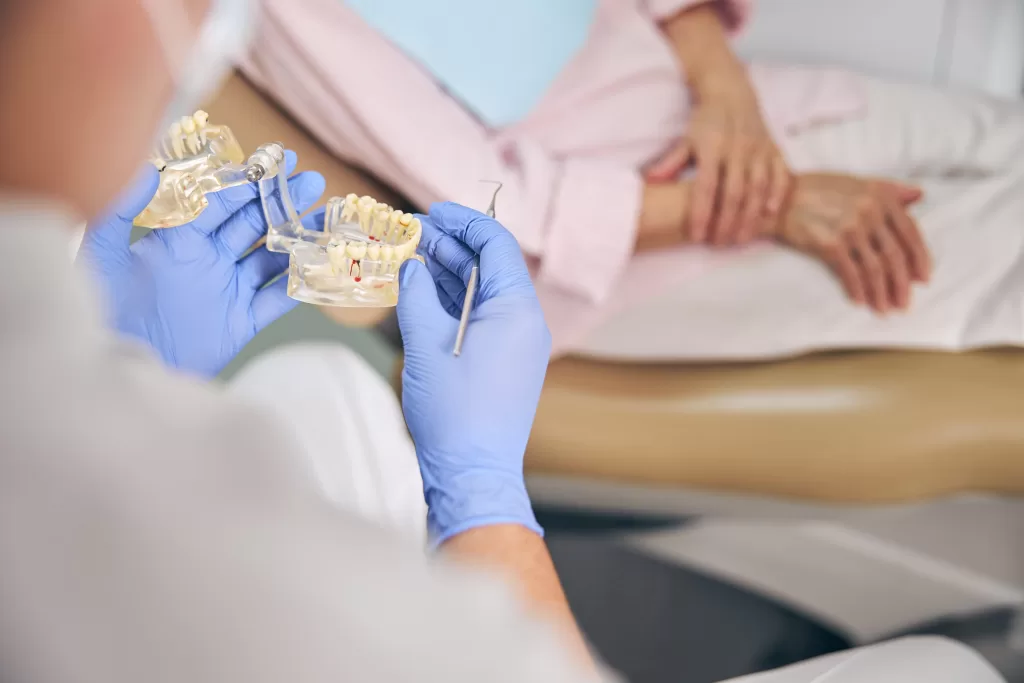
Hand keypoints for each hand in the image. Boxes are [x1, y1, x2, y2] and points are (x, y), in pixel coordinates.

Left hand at [78, 152, 325, 376]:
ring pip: (271, 257)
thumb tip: (148, 163)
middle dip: (282, 201)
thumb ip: (122, 208)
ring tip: (326, 217)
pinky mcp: (241, 323)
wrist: (120, 370)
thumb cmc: (103, 314)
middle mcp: (206, 261)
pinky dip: (299, 282)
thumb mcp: (102, 254)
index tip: (274, 161)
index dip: (247, 181)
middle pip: (251, 224)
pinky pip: (277, 299)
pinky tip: (319, 263)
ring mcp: (226, 291)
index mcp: (176, 241)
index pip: (218, 203)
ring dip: (298, 236)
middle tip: (311, 181)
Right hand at [397, 202, 549, 545]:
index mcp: (518, 310)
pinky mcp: (503, 364)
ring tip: (408, 256)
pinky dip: (451, 303)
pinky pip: (479, 319)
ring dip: (447, 273)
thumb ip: (415, 295)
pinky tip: (421, 293)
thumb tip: (409, 266)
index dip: (463, 222)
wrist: (473, 475)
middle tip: (407, 233)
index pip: (497, 245)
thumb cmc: (454, 413)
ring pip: (481, 293)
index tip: (430, 211)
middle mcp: (525, 323)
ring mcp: (516, 345)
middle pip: (489, 266)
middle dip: (449, 246)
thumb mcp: (425, 344)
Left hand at [646, 66, 790, 246]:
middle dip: (727, 223)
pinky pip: (780, 174)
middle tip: (719, 244)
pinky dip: (777, 194)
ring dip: (751, 216)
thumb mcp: (686, 139)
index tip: (697, 236)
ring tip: (741, 239)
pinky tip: (770, 213)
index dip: (701, 213)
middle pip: (734, 193)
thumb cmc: (706, 122)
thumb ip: (670, 162)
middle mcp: (737, 149)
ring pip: (758, 188)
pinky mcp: (774, 149)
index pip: (705, 187)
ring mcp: (759, 150)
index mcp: (712, 148)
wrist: (732, 92)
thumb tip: (649, 181)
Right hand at [774, 173, 931, 312]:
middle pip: (895, 255)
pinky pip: (850, 273)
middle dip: (902, 283)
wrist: (781, 198)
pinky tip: (860, 301)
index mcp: (881, 196)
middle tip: (904, 303)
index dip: (920, 258)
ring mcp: (850, 228)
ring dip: (882, 293)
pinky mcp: (830, 243)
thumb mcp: (857, 182)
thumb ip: (890, 189)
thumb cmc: (818, 189)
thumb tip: (918, 196)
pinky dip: (858, 290)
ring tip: (884, 309)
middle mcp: (870, 211)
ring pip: (875, 268)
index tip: (923, 278)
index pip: (910, 232)